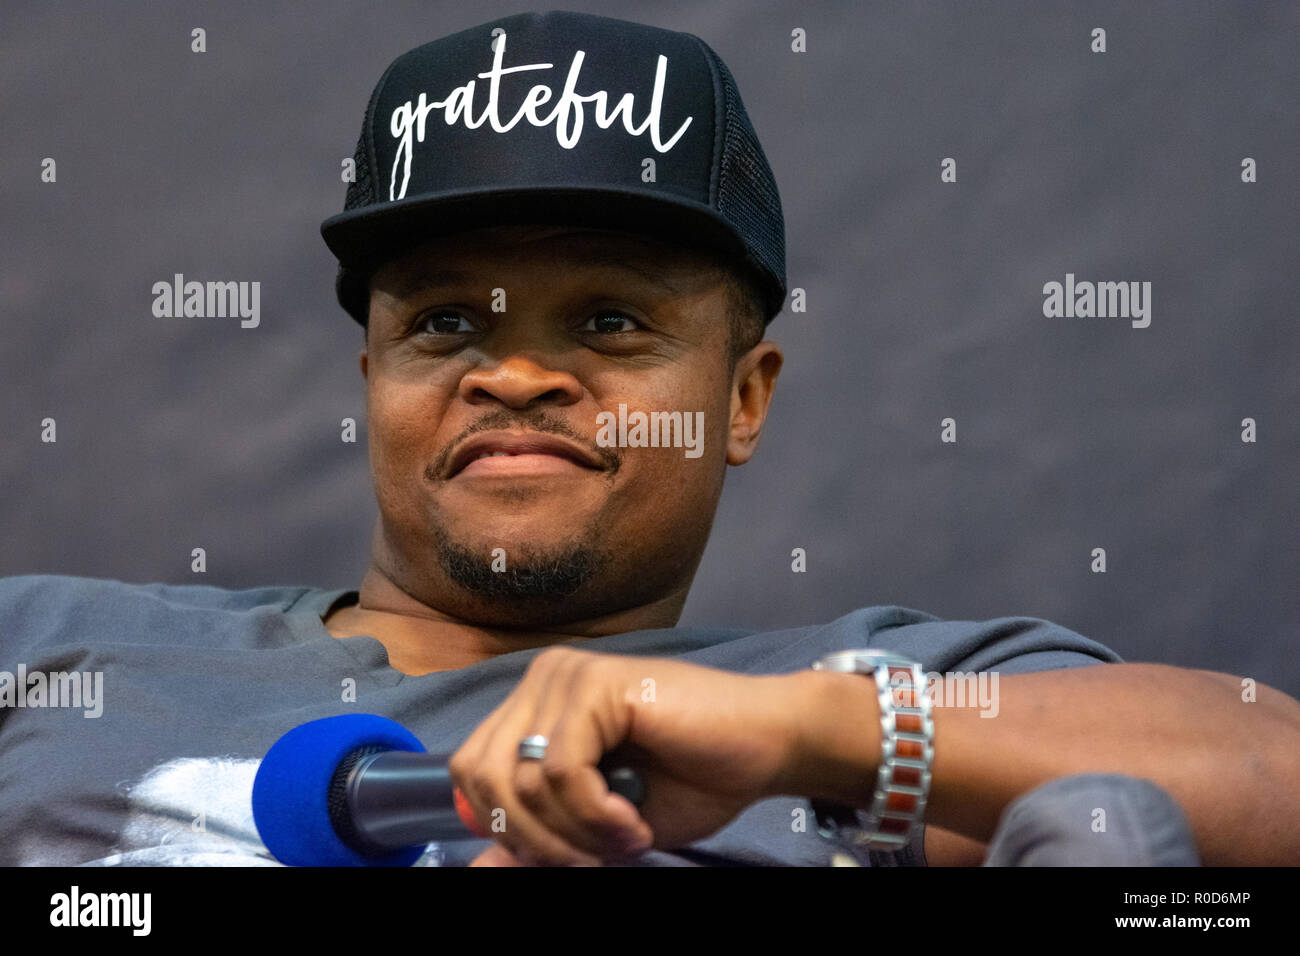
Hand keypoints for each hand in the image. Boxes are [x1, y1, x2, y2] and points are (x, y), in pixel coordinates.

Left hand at [448, 646, 813, 865]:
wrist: (767, 746)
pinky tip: (634, 819)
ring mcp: (568, 675)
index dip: (506, 829)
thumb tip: (477, 869)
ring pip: (521, 780)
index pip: (469, 771)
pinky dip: (595, 813)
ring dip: (574, 833)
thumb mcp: (598, 825)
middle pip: (481, 776)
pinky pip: (560, 769)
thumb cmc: (694, 779)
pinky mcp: (597, 684)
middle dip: (534, 838)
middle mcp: (543, 679)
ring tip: (625, 836)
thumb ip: (538, 838)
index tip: (567, 856)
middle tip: (593, 859)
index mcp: (536, 704)